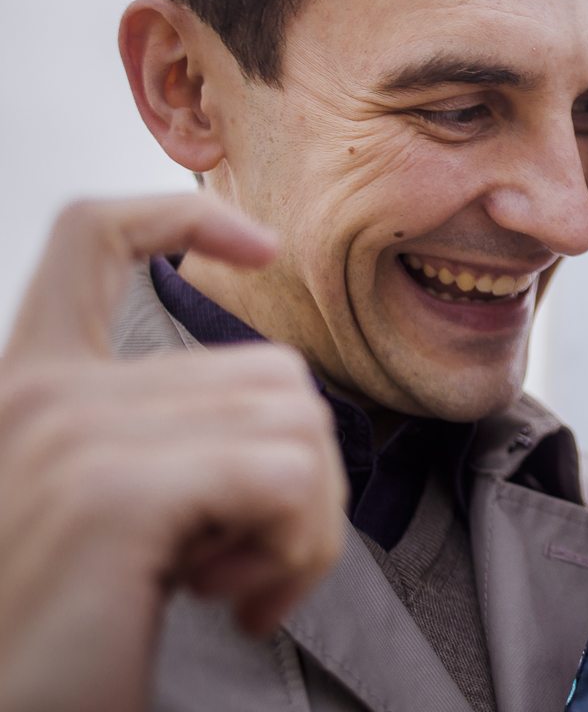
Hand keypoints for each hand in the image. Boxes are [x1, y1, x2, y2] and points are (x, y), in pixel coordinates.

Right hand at [0, 196, 345, 711]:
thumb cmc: (75, 628)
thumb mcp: (111, 505)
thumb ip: (162, 431)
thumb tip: (282, 404)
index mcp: (31, 385)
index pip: (88, 235)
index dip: (182, 214)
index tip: (258, 247)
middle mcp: (38, 394)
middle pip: (268, 371)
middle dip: (296, 476)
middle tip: (244, 561)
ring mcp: (68, 435)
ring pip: (296, 420)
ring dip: (303, 518)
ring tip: (237, 582)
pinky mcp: (112, 493)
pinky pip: (288, 477)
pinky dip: (300, 546)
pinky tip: (242, 602)